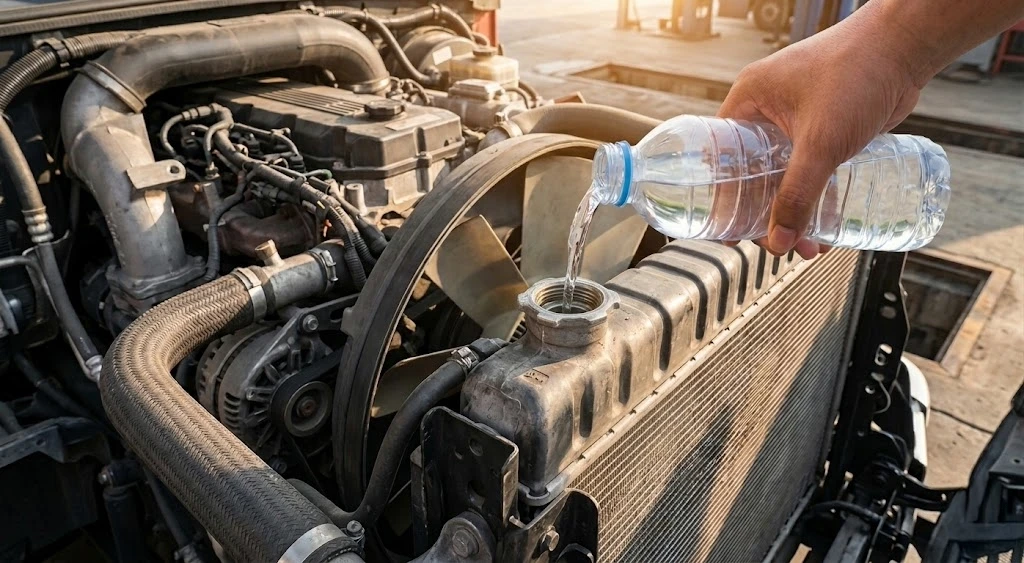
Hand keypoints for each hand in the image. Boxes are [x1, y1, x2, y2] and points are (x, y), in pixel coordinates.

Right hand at [717, 11, 923, 258]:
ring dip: (796, 210)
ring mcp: (797, 117)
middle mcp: (767, 109)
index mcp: (748, 102)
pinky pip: (812, 169)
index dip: (722, 196)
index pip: (719, 157)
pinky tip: (828, 224)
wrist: (906, 48)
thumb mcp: (820, 143)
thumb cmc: (857, 73)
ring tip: (809, 244)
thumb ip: (798, 194)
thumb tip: (780, 240)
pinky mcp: (826, 126)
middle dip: (766, 213)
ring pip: (786, 175)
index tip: (729, 228)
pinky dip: (817, 195)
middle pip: (753, 173)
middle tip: (776, 243)